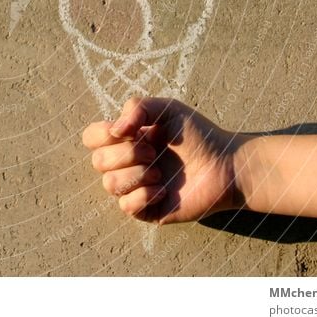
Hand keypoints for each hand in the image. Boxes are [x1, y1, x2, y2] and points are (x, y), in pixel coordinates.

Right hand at [82, 97, 246, 223]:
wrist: (225, 164)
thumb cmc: (198, 135)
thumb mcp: (167, 108)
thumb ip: (137, 107)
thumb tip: (115, 130)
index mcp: (126, 139)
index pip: (91, 137)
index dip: (102, 135)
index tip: (130, 131)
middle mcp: (126, 163)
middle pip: (97, 161)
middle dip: (126, 154)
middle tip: (154, 152)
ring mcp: (134, 187)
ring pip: (109, 184)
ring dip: (136, 175)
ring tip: (160, 172)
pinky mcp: (145, 210)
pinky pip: (125, 206)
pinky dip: (143, 196)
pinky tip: (163, 190)